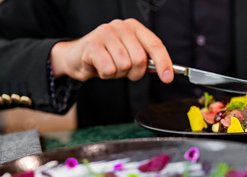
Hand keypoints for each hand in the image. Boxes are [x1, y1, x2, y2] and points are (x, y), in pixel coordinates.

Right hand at [50, 18, 173, 82]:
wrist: (78, 58)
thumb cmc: (107, 57)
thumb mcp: (130, 57)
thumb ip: (147, 61)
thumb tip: (167, 72)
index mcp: (134, 27)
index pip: (155, 45)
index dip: (164, 63)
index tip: (168, 78)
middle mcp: (121, 26)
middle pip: (139, 59)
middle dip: (133, 73)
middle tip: (123, 71)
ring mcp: (105, 33)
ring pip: (124, 65)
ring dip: (117, 74)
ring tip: (109, 67)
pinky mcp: (92, 44)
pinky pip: (108, 68)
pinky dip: (105, 74)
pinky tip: (99, 67)